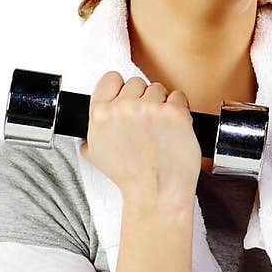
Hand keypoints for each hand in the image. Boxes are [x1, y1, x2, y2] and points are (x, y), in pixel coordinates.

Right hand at [79, 70, 201, 207]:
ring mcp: (150, 108)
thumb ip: (91, 134)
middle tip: (147, 121)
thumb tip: (91, 128)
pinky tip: (174, 127)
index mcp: (101, 113)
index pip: (111, 78)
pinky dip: (180, 110)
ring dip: (162, 104)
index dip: (121, 88)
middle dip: (143, 99)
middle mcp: (123, 107)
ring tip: (161, 128)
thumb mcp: (97, 155)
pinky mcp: (174, 112)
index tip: (129, 99)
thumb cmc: (130, 177)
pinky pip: (179, 96)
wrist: (155, 192)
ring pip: (158, 88)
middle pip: (137, 83)